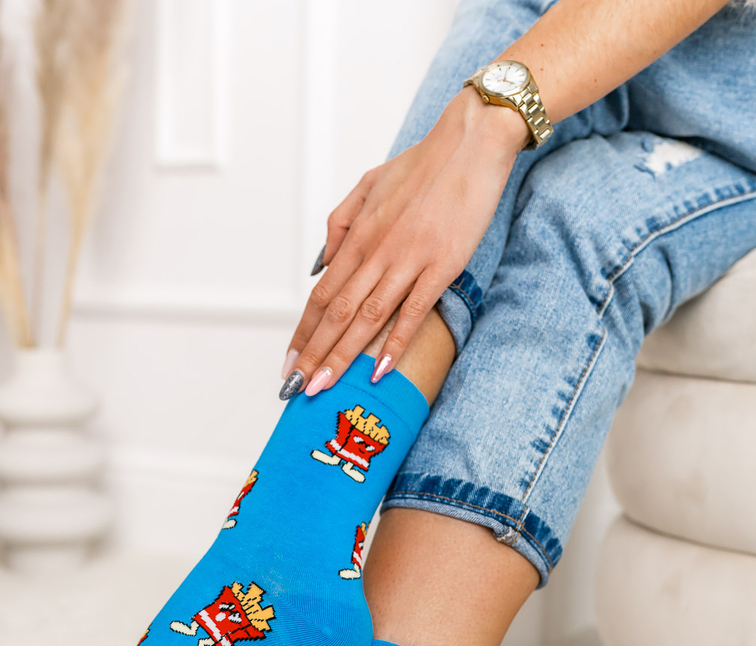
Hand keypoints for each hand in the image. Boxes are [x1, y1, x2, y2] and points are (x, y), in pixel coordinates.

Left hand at [282, 87, 527, 397]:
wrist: (470, 142)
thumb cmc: (421, 166)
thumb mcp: (368, 185)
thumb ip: (339, 225)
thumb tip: (319, 266)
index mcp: (357, 236)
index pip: (321, 295)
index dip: (303, 333)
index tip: (290, 363)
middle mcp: (376, 251)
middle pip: (336, 313)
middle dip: (313, 354)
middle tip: (295, 389)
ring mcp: (408, 259)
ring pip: (366, 317)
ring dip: (342, 356)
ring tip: (323, 387)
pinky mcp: (441, 266)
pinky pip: (412, 311)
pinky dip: (394, 342)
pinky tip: (379, 370)